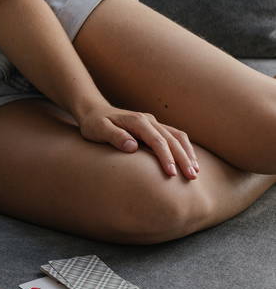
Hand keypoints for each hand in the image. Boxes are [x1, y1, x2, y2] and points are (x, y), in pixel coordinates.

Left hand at [76, 104, 198, 178]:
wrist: (93, 111)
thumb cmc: (94, 123)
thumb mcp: (98, 129)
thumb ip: (114, 136)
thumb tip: (133, 146)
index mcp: (137, 121)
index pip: (157, 141)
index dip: (166, 157)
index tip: (172, 174)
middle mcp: (148, 120)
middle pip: (172, 139)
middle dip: (183, 158)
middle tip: (191, 177)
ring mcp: (153, 122)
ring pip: (177, 137)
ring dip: (188, 153)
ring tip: (195, 172)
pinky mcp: (154, 127)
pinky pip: (175, 136)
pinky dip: (184, 148)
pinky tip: (190, 161)